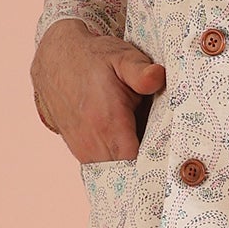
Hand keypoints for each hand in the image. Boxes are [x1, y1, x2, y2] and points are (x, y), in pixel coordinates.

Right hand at [31, 19, 166, 161]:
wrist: (55, 61)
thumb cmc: (94, 59)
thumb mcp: (121, 57)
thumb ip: (141, 71)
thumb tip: (158, 77)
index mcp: (108, 124)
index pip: (142, 163)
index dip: (160, 158)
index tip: (173, 149)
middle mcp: (93, 145)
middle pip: (134, 170)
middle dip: (151, 160)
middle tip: (165, 142)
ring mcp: (84, 153)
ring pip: (121, 170)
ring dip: (136, 160)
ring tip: (147, 137)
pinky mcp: (81, 154)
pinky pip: (109, 166)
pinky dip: (122, 158)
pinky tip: (131, 138)